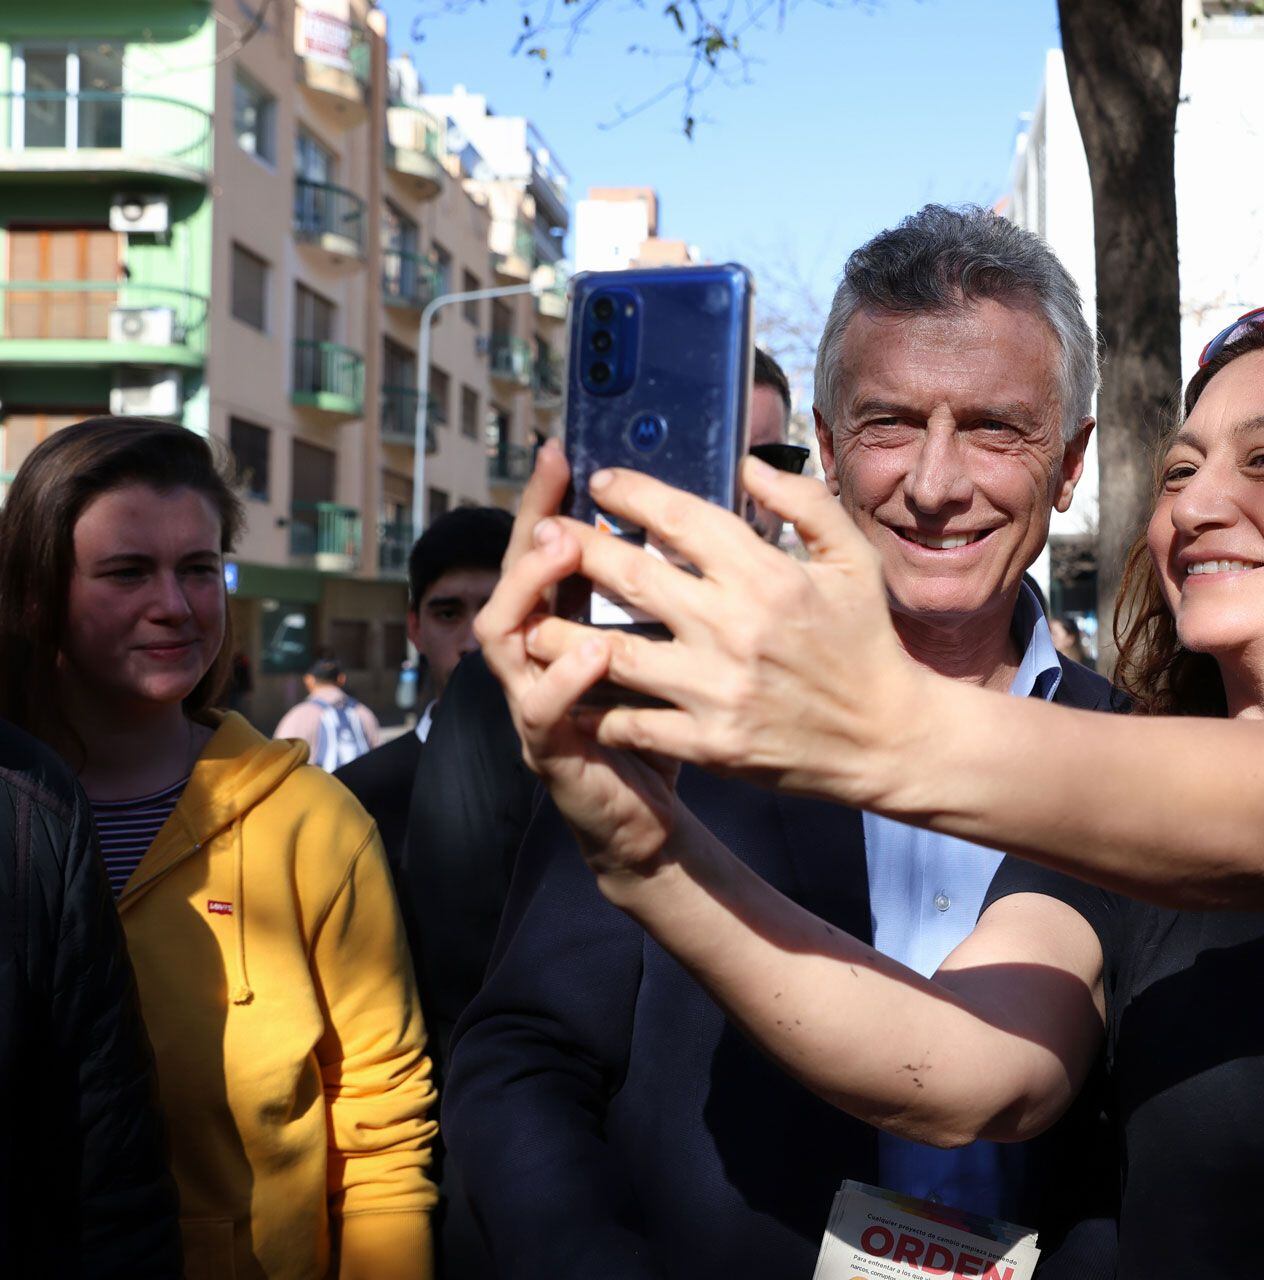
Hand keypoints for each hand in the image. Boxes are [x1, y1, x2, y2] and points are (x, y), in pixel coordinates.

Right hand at [473, 442, 680, 884]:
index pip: (546, 550)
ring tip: (562, 553)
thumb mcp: (666, 652)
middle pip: (511, 578)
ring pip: (504, 636)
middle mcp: (535, 656)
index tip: (565, 453)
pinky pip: (541, 710)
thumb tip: (696, 519)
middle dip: (529, 533)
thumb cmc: (659, 730)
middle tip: (560, 501)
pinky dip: (562, 679)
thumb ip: (666, 593)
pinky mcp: (548, 751)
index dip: (548, 501)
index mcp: (566, 625)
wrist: (648, 822)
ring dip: (530, 590)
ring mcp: (532, 702)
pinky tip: (594, 653)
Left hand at [520, 457, 929, 807]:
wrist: (886, 737)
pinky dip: (596, 709)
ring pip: (612, 654)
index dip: (630, 494)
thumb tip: (748, 466)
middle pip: (628, 577)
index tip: (600, 484)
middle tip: (542, 536)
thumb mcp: (853, 560)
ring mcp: (717, 688)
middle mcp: (734, 627)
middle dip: (573, 549)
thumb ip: (804, 504)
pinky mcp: (709, 742)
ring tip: (529, 620)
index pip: (680, 519)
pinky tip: (571, 694)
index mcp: (767, 575)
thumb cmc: (867, 642)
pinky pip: (632, 722)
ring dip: (560, 634)